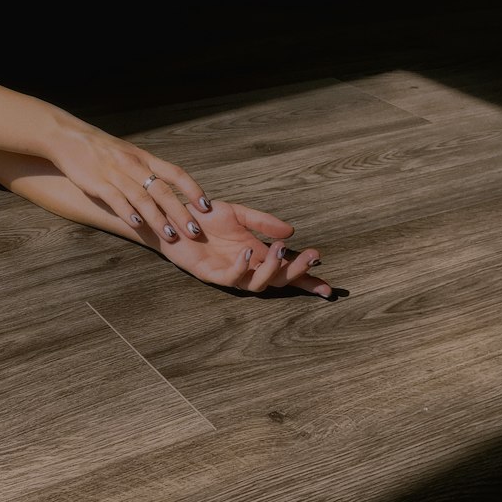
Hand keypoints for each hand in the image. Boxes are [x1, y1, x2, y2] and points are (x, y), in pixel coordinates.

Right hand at [48, 121, 211, 241]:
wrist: (70, 138)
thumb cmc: (101, 148)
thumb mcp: (129, 153)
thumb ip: (147, 169)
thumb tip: (168, 187)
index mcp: (144, 157)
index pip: (176, 173)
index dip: (193, 189)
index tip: (207, 206)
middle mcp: (134, 165)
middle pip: (163, 190)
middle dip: (181, 212)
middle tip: (195, 231)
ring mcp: (116, 174)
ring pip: (143, 198)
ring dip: (158, 219)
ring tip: (171, 235)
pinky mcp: (98, 182)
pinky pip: (116, 199)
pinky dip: (128, 212)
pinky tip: (137, 225)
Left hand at [158, 198, 332, 296]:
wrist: (172, 216)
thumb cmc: (203, 217)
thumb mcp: (238, 213)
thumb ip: (263, 222)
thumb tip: (292, 231)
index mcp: (257, 253)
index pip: (287, 270)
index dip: (307, 280)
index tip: (329, 287)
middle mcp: (246, 267)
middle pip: (278, 280)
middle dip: (297, 272)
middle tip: (310, 257)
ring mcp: (229, 273)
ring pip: (258, 284)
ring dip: (272, 269)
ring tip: (279, 250)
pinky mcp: (210, 275)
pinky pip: (231, 278)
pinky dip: (243, 267)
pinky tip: (248, 251)